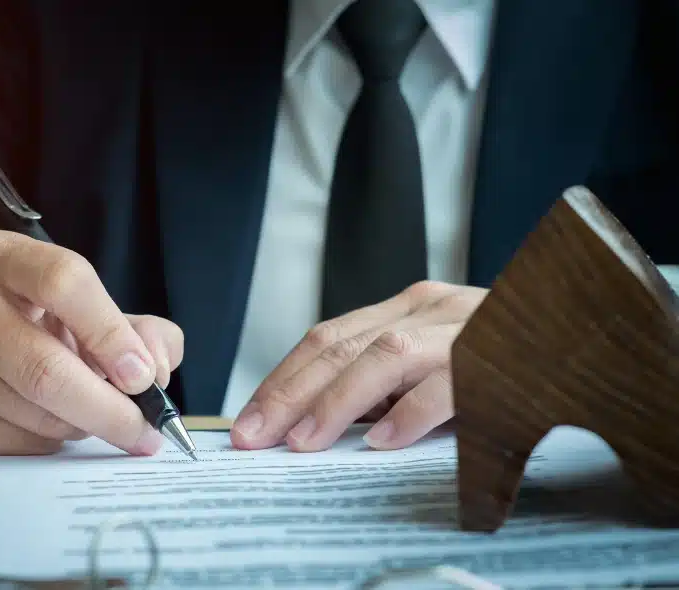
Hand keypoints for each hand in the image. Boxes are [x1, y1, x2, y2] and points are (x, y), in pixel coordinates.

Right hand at [0, 230, 182, 462]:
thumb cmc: (15, 329)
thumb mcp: (75, 312)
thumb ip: (134, 329)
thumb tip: (158, 367)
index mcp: (1, 256)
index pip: (64, 281)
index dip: (111, 333)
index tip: (142, 376)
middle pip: (46, 366)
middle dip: (108, 408)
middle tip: (143, 432)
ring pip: (32, 412)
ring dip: (78, 427)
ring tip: (90, 421)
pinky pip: (9, 441)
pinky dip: (45, 444)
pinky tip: (46, 430)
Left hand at [230, 281, 485, 451]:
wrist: (584, 325)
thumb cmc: (499, 352)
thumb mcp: (435, 357)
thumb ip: (386, 379)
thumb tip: (315, 420)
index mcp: (406, 306)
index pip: (329, 336)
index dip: (283, 377)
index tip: (249, 418)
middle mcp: (428, 307)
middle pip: (342, 344)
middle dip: (290, 392)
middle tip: (255, 436)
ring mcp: (464, 326)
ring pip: (385, 354)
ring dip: (338, 402)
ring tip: (304, 442)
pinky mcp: (499, 354)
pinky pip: (451, 382)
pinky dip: (414, 412)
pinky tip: (386, 441)